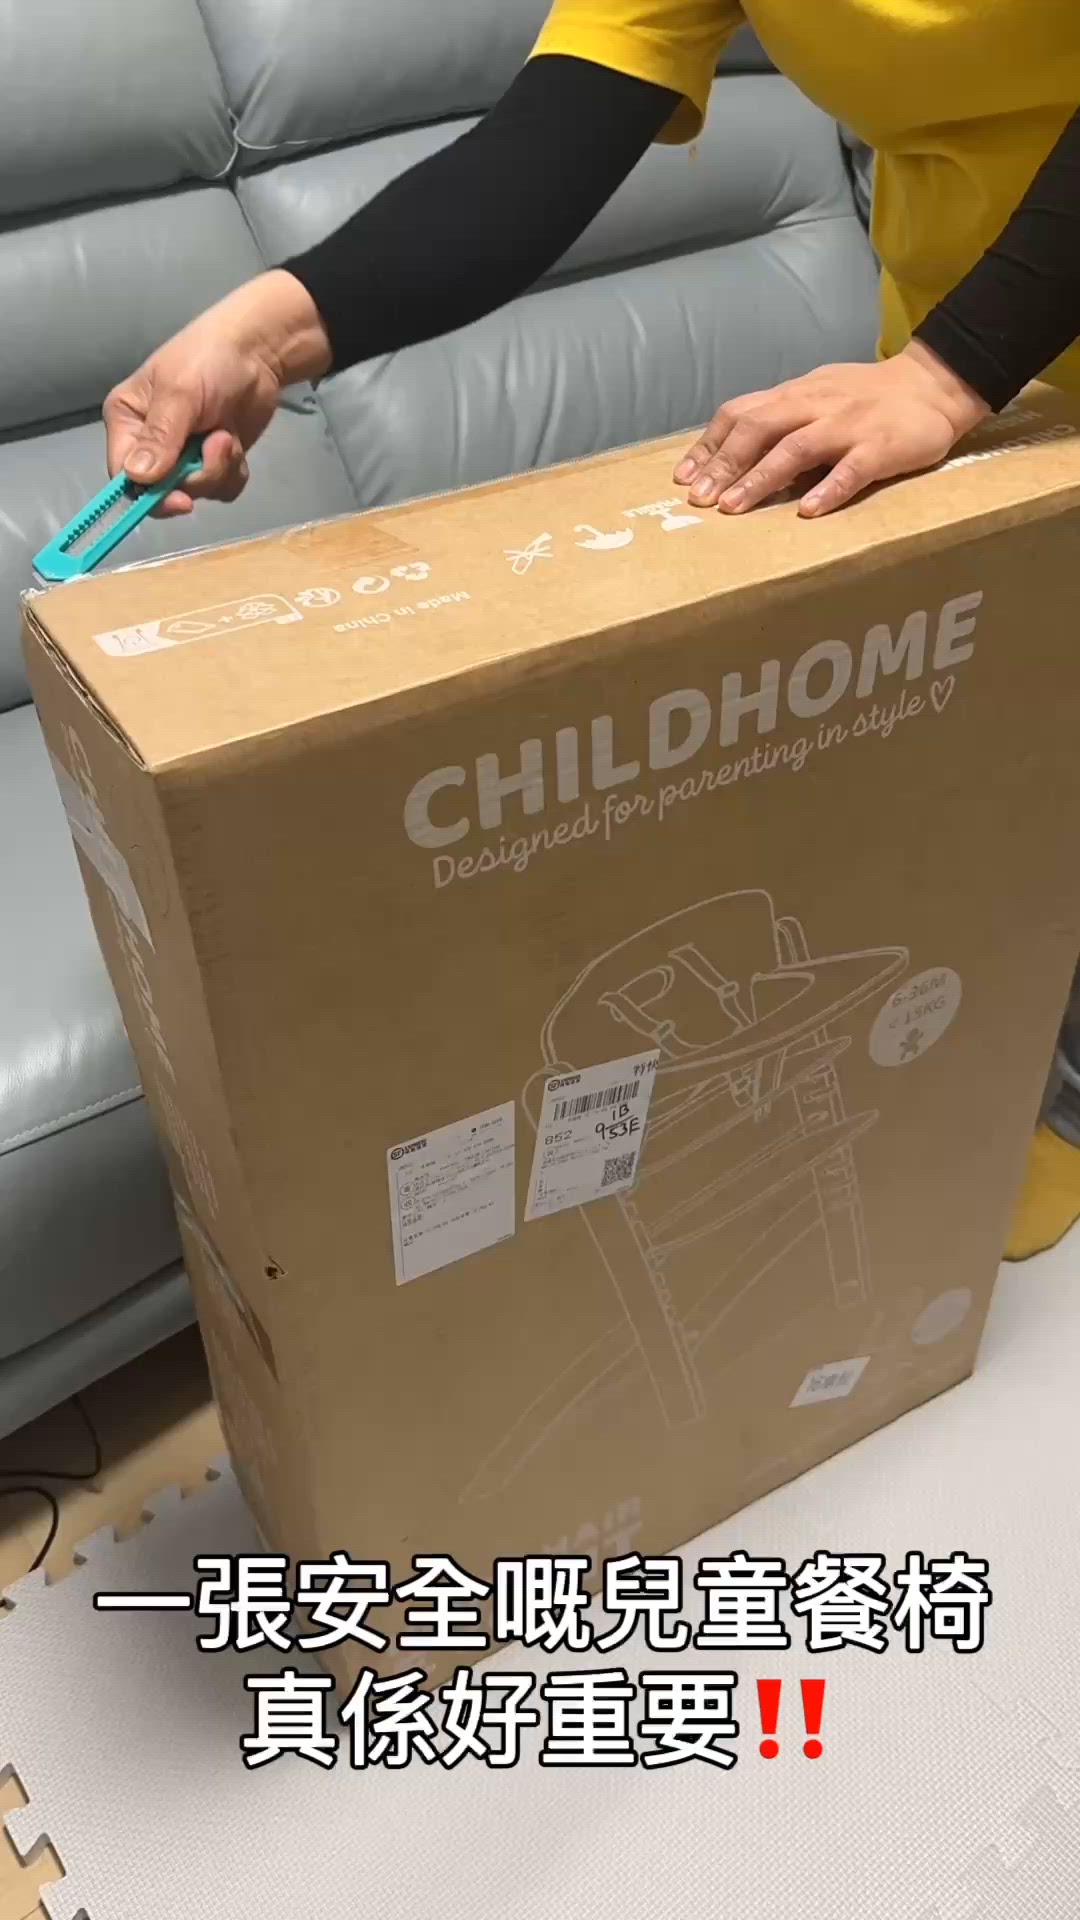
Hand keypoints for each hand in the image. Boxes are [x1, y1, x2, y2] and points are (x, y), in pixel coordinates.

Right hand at [103, 272, 331, 515]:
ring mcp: (182, 456)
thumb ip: (160, 436)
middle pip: (162, 492)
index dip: (149, 495)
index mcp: (127, 421)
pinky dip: (233, 471)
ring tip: (225, 433)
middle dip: (195, 477)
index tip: (181, 500)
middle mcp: (149, 444)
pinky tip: (235, 441)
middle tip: (217, 444)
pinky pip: (222, 490)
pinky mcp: (212, 462)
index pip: (123, 475)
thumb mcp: (180, 394)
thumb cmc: (208, 359)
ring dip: (219, 469)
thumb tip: (137, 478)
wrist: (256, 352)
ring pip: (197, 492)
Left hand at [673, 344, 989, 518]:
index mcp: (795, 394)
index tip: (684, 477)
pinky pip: (852, 469)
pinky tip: (807, 511)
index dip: (710, 444)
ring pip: (796, 448)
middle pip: (760, 428)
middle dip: (724, 464)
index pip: (740, 412)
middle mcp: (815, 405)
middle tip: (699, 499)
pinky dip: (828, 489)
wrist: (934, 385)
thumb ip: (779, 418)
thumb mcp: (816, 395)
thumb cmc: (867, 397)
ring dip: (760, 478)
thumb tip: (730, 450)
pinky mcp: (882, 446)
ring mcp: (849, 425)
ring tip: (733, 508)